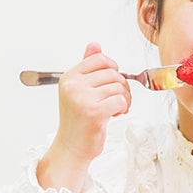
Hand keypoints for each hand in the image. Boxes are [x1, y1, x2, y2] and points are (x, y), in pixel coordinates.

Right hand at [37, 42, 130, 191]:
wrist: (72, 147)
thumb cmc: (78, 120)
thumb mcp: (79, 90)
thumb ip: (87, 66)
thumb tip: (95, 44)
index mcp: (69, 77)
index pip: (100, 59)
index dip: (113, 69)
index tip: (111, 82)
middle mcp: (73, 86)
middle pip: (113, 73)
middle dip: (120, 86)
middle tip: (116, 100)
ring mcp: (82, 99)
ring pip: (119, 87)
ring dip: (123, 99)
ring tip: (114, 109)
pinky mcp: (94, 112)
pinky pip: (121, 100)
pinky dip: (123, 109)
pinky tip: (114, 115)